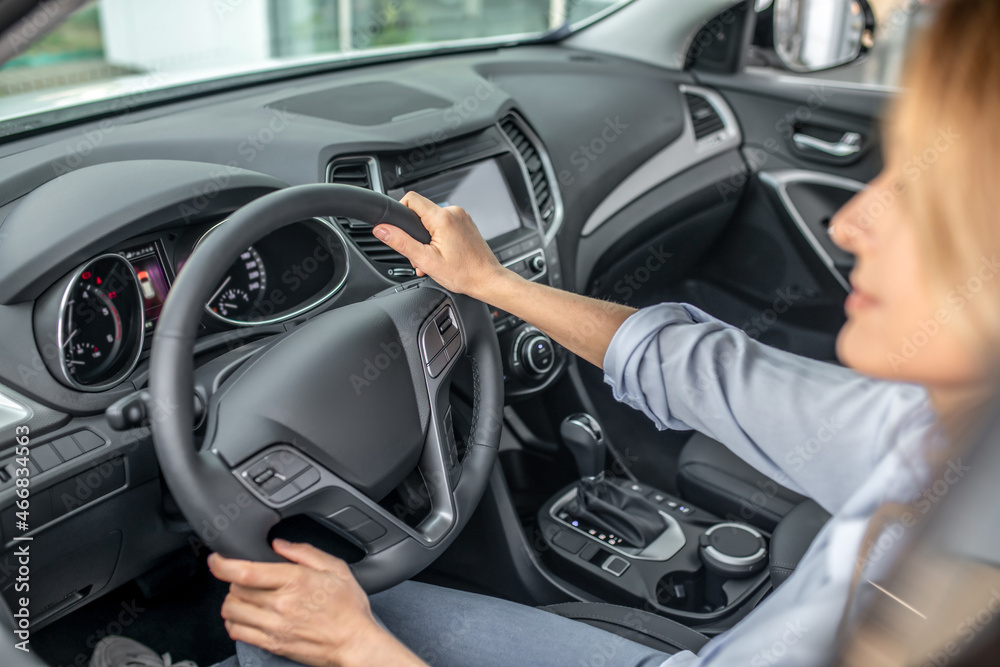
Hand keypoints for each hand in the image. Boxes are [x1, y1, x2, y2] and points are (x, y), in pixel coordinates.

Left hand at [208, 539, 424, 666]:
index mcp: (295, 581)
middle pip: (235, 590)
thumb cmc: (348, 608)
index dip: (223, 564)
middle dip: (235, 580)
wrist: (354, 643)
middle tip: (247, 578)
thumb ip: (305, 552)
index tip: (216, 559)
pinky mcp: (272, 644)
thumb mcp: (336, 569)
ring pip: (232, 611)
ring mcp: (274, 626)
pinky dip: (234, 623)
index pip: (245, 572)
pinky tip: (246, 616)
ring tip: (245, 597)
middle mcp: (280, 604)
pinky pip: (238, 633)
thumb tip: (279, 544)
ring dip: (233, 601)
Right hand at [373, 192, 512, 300]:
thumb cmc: (464, 273)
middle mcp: (453, 212)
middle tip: (420, 255)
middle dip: (414, 234)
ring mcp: (461, 217)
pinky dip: (437, 239)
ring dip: (426, 239)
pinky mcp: (465, 224)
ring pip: (432, 220)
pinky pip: (444, 225)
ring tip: (432, 259)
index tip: (399, 230)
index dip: (400, 212)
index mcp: (442, 218)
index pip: (411, 198)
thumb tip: (382, 230)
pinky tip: (441, 255)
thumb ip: (401, 242)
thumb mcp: (426, 260)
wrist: (488, 280)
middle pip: (421, 212)